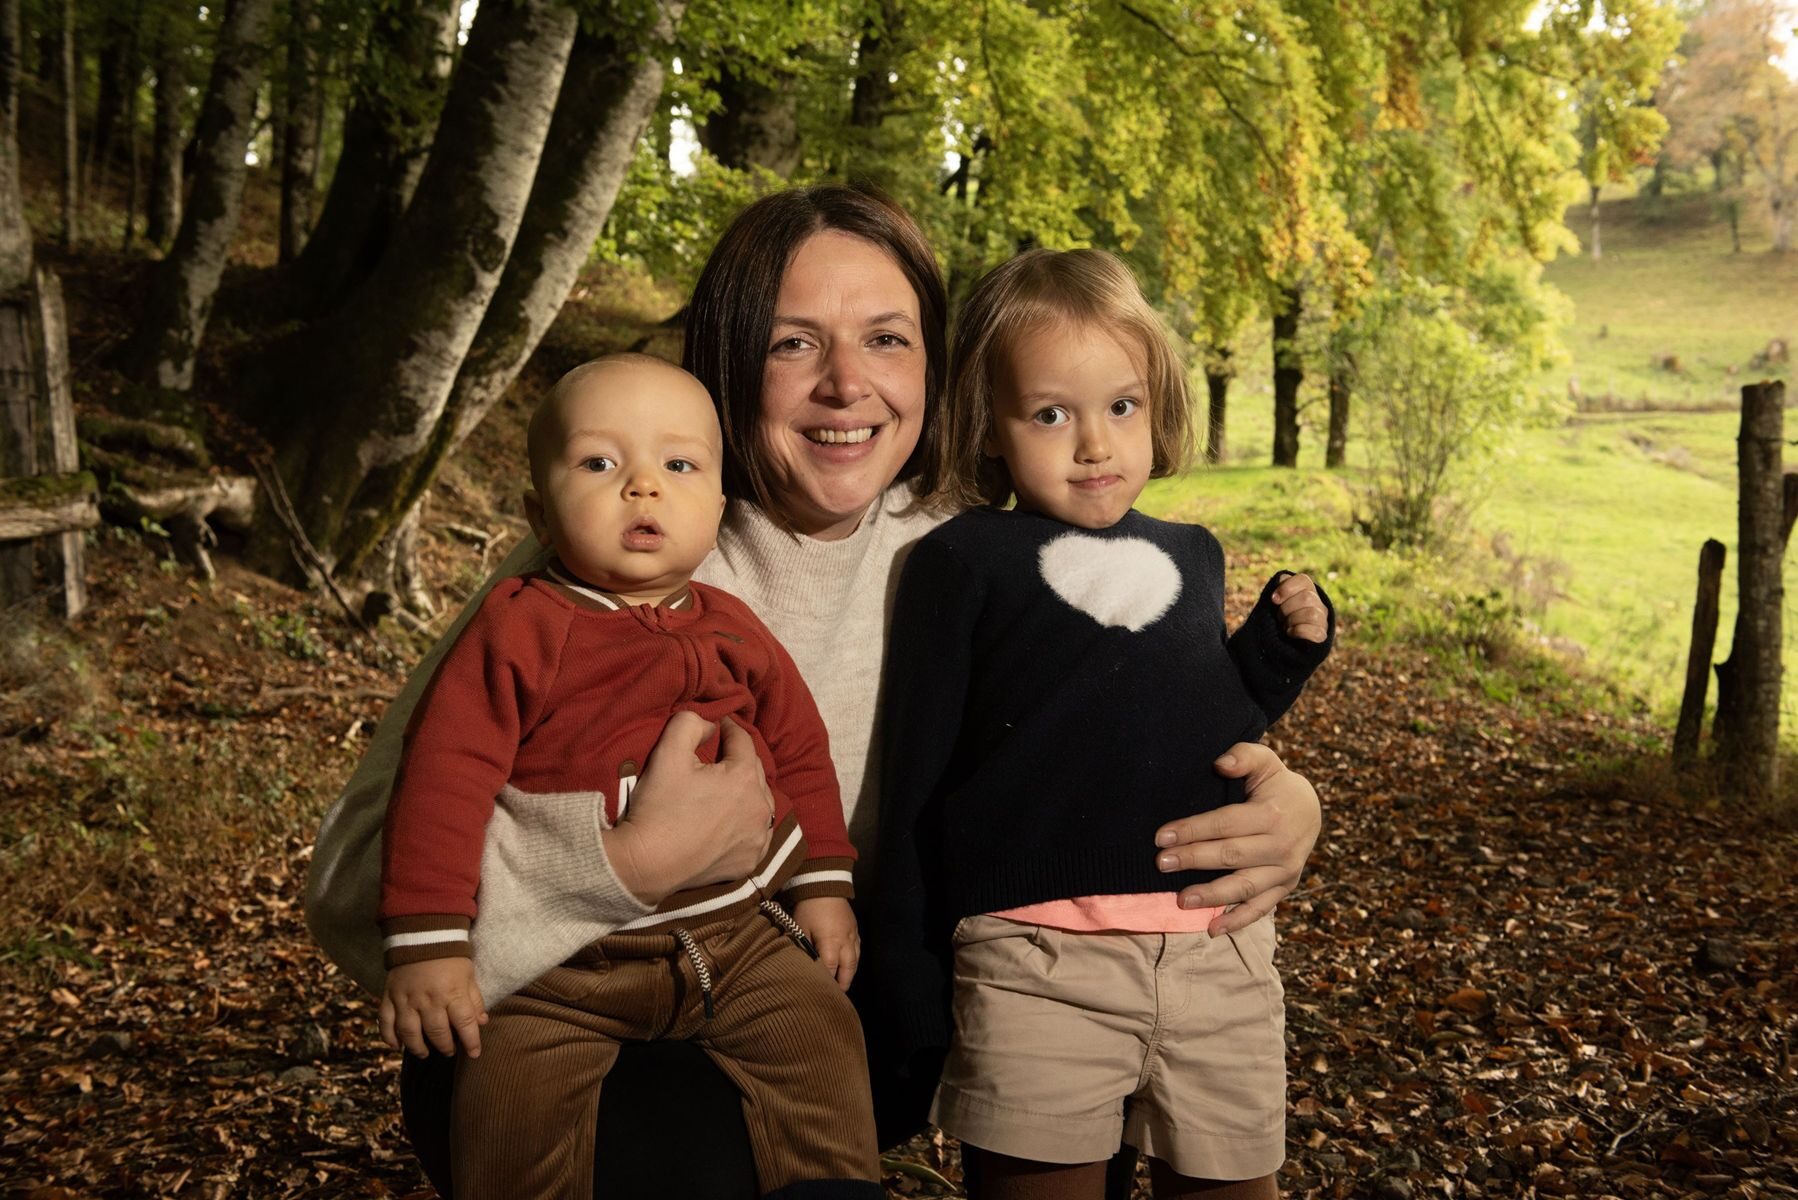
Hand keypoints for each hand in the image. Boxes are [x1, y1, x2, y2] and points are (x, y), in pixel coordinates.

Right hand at [381, 957, 487, 1057]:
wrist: (422, 934)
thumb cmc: (450, 956)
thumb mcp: (468, 975)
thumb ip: (475, 1000)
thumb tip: (482, 1022)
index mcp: (452, 992)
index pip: (465, 1023)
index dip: (471, 1042)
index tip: (475, 1053)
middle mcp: (428, 999)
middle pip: (437, 1032)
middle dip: (445, 1047)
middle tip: (450, 1051)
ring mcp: (406, 999)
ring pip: (410, 1033)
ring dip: (418, 1048)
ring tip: (425, 1053)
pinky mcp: (389, 996)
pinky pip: (386, 1022)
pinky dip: (390, 1037)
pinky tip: (398, 1046)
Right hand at [605, 713, 774, 903]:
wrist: (647, 864)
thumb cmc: (658, 807)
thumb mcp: (668, 752)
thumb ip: (690, 724)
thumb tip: (710, 725)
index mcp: (744, 778)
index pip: (743, 741)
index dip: (728, 729)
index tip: (716, 725)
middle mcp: (760, 808)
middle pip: (754, 771)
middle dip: (737, 760)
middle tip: (718, 756)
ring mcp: (758, 839)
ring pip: (760, 803)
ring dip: (747, 791)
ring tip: (726, 788)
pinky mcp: (750, 862)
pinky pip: (756, 833)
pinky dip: (747, 823)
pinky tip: (732, 821)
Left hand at [792, 897, 859, 990]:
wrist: (825, 884)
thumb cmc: (809, 908)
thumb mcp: (800, 929)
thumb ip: (803, 949)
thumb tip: (803, 966)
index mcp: (831, 944)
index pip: (830, 970)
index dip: (827, 983)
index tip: (822, 994)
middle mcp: (845, 943)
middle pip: (848, 970)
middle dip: (843, 984)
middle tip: (837, 996)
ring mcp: (853, 936)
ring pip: (855, 961)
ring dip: (850, 974)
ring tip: (843, 984)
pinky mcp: (855, 929)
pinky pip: (858, 950)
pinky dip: (854, 960)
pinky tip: (849, 965)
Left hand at [1153, 741, 1320, 936]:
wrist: (1310, 810)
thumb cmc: (1276, 784)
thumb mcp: (1265, 762)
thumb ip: (1244, 756)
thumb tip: (1221, 763)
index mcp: (1272, 815)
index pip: (1226, 824)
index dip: (1193, 830)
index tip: (1162, 836)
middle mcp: (1282, 846)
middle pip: (1231, 855)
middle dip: (1194, 859)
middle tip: (1161, 863)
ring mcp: (1285, 871)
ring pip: (1245, 886)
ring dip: (1212, 895)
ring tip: (1181, 900)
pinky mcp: (1285, 888)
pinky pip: (1261, 909)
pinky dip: (1238, 921)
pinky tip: (1212, 928)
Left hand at [1273, 572, 1328, 642]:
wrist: (1283, 644)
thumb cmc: (1279, 619)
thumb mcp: (1276, 603)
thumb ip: (1278, 589)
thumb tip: (1280, 580)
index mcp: (1307, 591)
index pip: (1303, 580)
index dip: (1287, 588)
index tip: (1273, 600)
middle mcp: (1318, 603)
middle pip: (1307, 597)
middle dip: (1286, 609)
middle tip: (1279, 617)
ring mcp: (1322, 620)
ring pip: (1312, 614)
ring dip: (1292, 621)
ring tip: (1285, 626)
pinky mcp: (1321, 636)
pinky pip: (1314, 632)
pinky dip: (1298, 632)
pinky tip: (1291, 633)